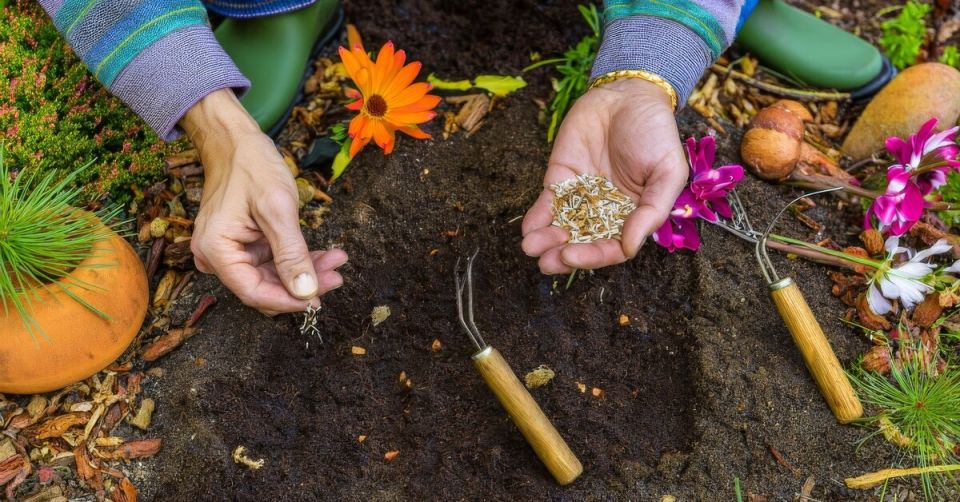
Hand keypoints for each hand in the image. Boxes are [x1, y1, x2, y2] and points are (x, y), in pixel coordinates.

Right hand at [181, 89, 346, 314]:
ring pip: (272, 277)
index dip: (287, 301)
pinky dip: (298, 259)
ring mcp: (231, 251)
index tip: (319, 299)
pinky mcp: (245, 245)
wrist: (236, 141)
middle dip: (302, 285)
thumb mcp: (277, 208)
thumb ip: (291, 253)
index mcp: (216, 250)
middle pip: (264, 287)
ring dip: (305, 272)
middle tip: (337, 276)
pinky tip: (326, 254)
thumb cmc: (252, 166)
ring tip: (337, 260)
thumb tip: (306, 292)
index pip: (253, 292)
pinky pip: (273, 262)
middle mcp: (218, 257)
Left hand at [521, 78, 688, 273]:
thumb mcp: (667, 173)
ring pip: (561, 226)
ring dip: (546, 240)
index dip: (593, 255)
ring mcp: (581, 196)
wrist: (629, 93)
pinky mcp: (561, 178)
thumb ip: (651, 212)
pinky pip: (548, 203)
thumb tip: (628, 248)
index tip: (574, 256)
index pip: (611, 247)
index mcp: (633, 216)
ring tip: (532, 248)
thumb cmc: (656, 133)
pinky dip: (537, 217)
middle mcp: (605, 212)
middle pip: (582, 242)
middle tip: (548, 263)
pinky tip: (528, 229)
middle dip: (563, 255)